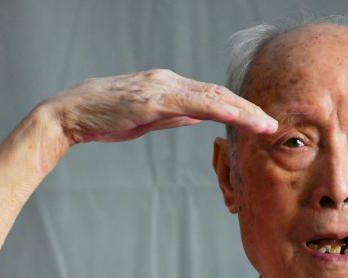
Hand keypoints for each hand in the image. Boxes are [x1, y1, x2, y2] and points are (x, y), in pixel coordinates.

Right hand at [45, 68, 277, 143]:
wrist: (73, 113)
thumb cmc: (106, 117)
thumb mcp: (148, 117)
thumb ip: (175, 115)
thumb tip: (201, 117)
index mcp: (170, 87)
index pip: (213, 97)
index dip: (240, 109)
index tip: (261, 122)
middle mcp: (170, 81)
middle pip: (219, 94)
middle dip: (249, 109)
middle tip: (274, 125)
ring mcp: (162, 88)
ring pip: (211, 97)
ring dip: (242, 111)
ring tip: (266, 125)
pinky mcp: (152, 100)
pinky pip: (191, 104)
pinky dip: (217, 109)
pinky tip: (235, 116)